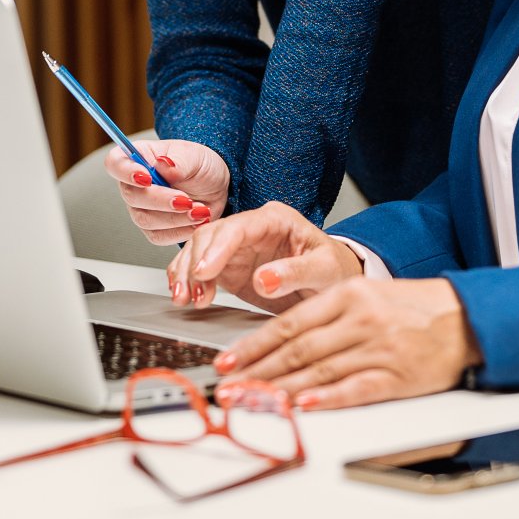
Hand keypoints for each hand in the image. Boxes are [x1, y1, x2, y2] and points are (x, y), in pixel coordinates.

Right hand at [104, 139, 230, 245]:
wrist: (216, 187)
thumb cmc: (200, 165)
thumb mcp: (195, 156)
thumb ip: (179, 160)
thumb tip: (164, 164)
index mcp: (139, 157)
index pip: (116, 163)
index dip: (125, 172)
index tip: (147, 177)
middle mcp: (134, 184)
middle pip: (131, 196)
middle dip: (161, 200)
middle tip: (186, 200)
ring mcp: (142, 208)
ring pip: (145, 220)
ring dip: (175, 218)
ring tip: (199, 210)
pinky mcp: (154, 228)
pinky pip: (158, 236)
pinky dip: (180, 231)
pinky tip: (197, 222)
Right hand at [166, 202, 361, 312]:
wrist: (334, 285)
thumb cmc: (335, 270)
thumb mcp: (326, 270)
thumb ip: (297, 272)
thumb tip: (264, 279)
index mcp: (276, 219)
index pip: (238, 227)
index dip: (217, 248)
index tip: (204, 272)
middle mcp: (252, 229)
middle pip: (211, 235)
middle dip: (195, 263)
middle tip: (190, 293)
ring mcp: (238, 248)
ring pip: (199, 250)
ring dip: (186, 274)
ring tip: (183, 299)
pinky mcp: (230, 268)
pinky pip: (200, 269)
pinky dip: (188, 282)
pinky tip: (185, 297)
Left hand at [213, 276, 479, 410]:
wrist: (467, 316)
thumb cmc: (414, 307)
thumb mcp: (368, 295)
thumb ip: (326, 315)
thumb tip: (281, 344)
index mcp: (348, 295)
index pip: (289, 323)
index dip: (253, 345)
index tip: (227, 360)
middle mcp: (359, 320)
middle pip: (297, 349)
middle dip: (257, 371)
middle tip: (228, 388)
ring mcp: (378, 348)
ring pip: (319, 371)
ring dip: (280, 390)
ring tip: (251, 402)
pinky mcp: (396, 375)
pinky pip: (355, 389)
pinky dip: (327, 399)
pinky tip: (304, 406)